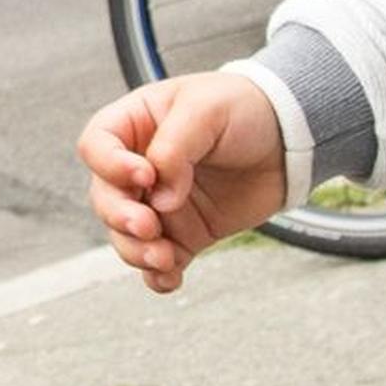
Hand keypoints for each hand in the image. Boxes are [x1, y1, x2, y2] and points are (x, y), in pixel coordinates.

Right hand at [76, 73, 286, 292]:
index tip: (144, 176)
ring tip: (163, 258)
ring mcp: (160, 204)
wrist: (289, 139)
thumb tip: (161, 196)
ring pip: (125, 236)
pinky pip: (159, 261)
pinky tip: (170, 278)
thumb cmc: (244, 107)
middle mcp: (139, 167)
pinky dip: (158, 276)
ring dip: (137, 252)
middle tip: (149, 226)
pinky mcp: (184, 233)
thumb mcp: (206, 109)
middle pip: (105, 198)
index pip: (97, 146)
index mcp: (136, 125)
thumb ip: (175, 147)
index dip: (109, 165)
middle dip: (120, 217)